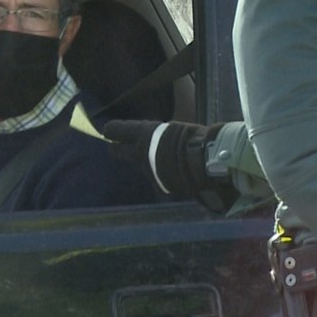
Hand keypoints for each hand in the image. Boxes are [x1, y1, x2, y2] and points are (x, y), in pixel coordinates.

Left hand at [103, 120, 237, 211]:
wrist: (206, 164)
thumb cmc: (193, 139)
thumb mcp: (173, 129)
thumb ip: (157, 133)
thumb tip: (148, 133)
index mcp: (144, 135)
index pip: (115, 131)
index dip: (112, 131)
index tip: (110, 132)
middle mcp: (140, 155)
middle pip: (117, 151)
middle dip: (118, 148)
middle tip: (124, 145)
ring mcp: (148, 172)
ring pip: (141, 165)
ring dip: (149, 162)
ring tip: (168, 159)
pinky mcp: (159, 187)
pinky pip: (157, 178)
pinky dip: (164, 175)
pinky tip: (178, 172)